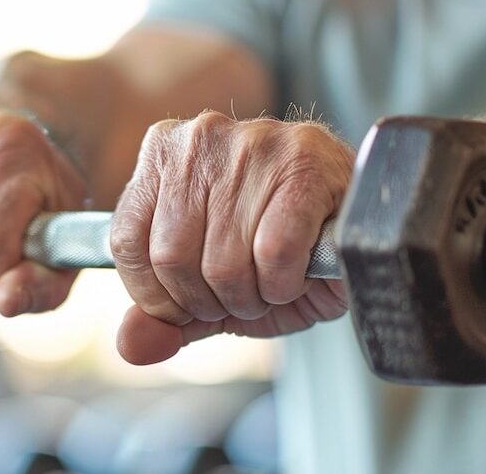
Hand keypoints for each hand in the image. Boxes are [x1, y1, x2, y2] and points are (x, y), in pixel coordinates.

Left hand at [110, 112, 354, 364]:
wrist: (359, 214)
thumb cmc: (276, 246)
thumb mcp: (209, 286)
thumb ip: (165, 317)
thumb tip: (131, 346)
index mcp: (163, 154)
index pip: (126, 243)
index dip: (158, 295)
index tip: (190, 304)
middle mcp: (200, 138)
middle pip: (172, 257)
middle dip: (208, 301)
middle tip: (241, 296)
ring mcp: (252, 142)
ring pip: (223, 261)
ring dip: (251, 298)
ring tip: (272, 284)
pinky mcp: (305, 159)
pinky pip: (274, 252)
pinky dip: (284, 284)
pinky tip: (296, 274)